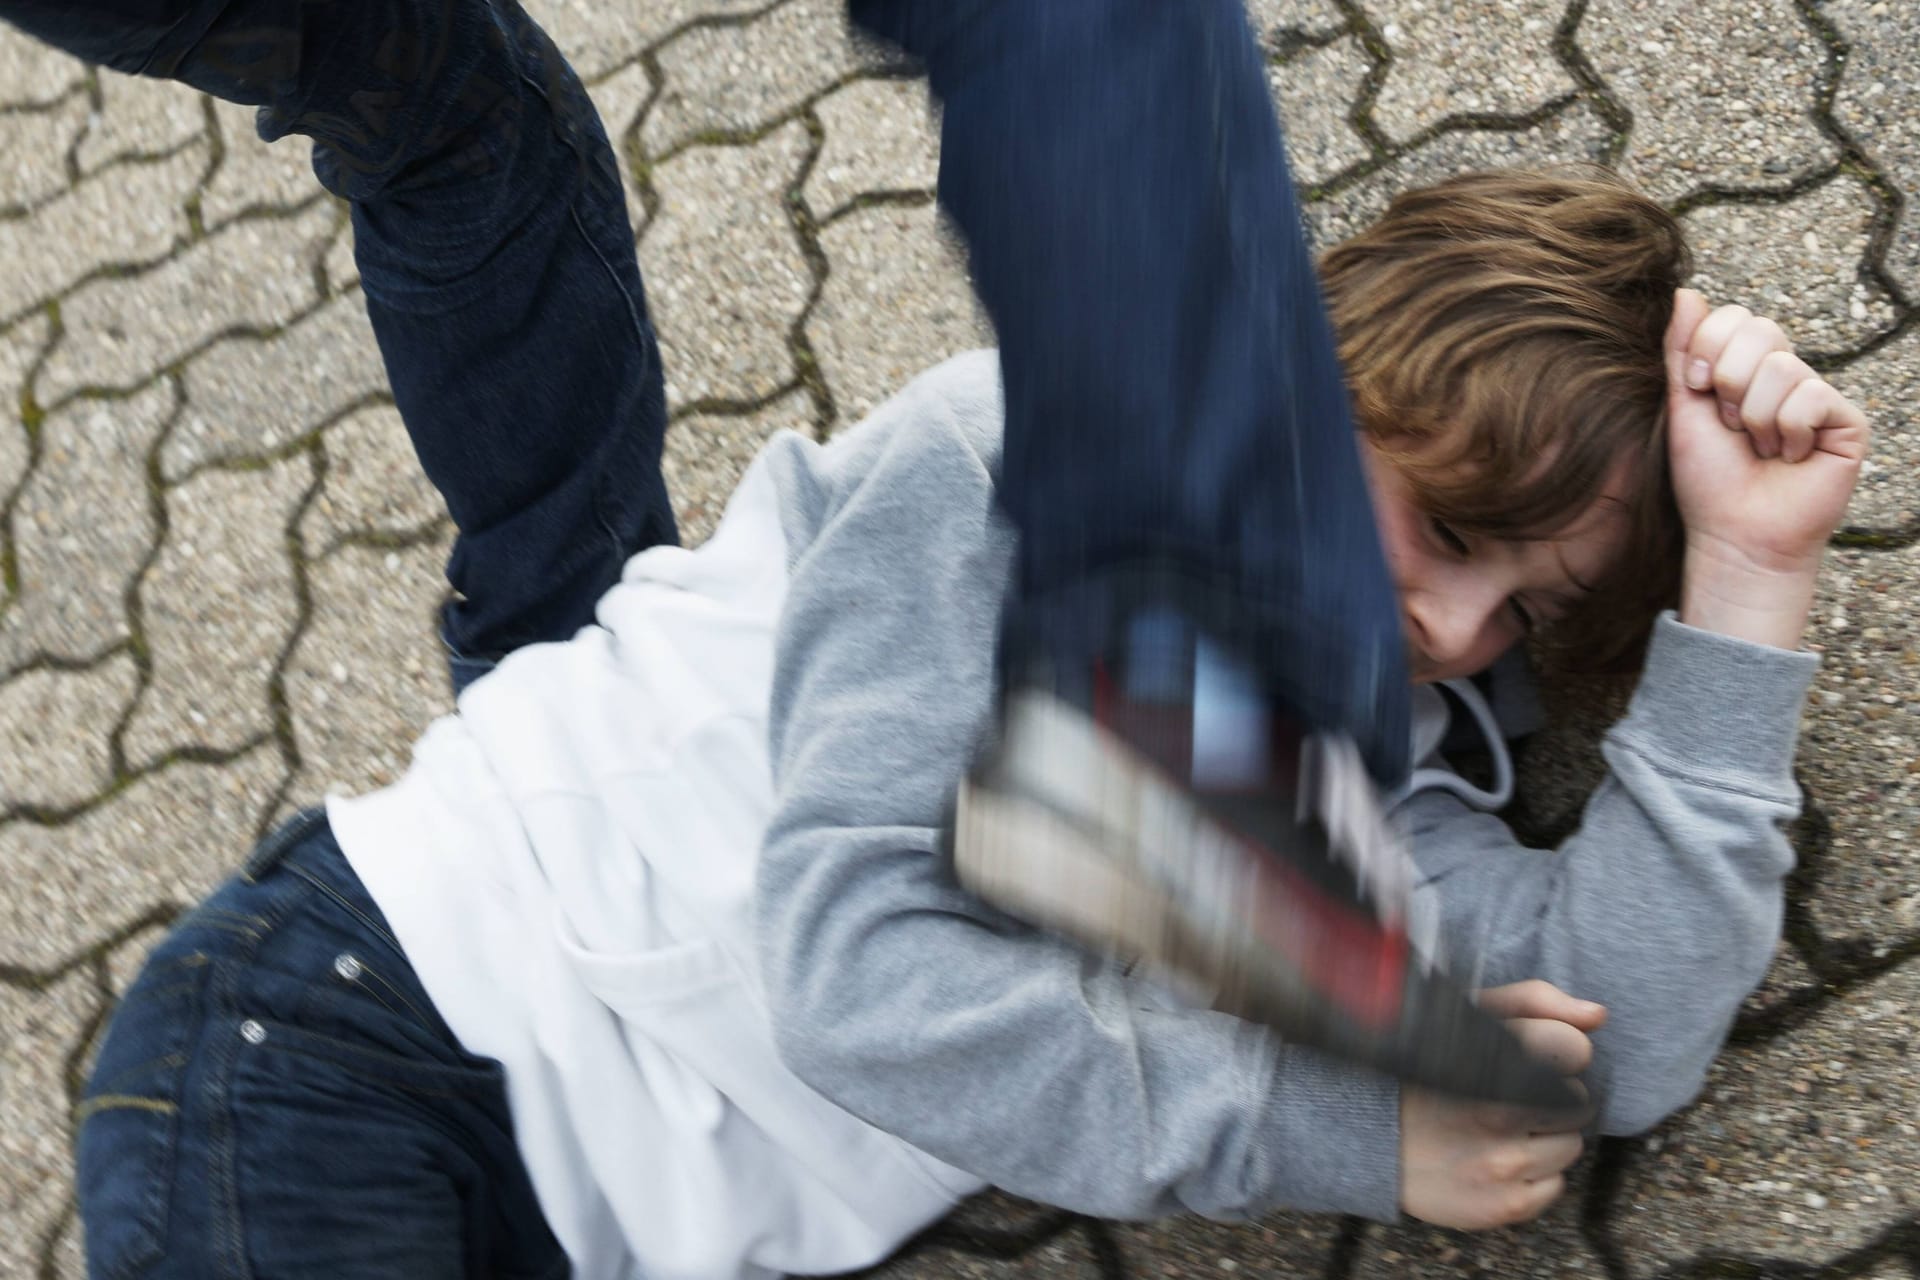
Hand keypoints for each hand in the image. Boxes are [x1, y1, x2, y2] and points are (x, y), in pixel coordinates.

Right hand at [1400, 980, 1603, 1230]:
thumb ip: (1535, 1002)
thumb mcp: (1468, 1016)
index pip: (1575, 1049)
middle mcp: (1499, 1112)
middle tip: (1505, 1100)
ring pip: (1570, 1147)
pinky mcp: (1505, 1206)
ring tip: (1497, 1133)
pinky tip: (1494, 1162)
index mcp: (1491, 1058)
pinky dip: (1532, 1178)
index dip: (1555, 1053)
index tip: (1526, 1060)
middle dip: (1550, 1100)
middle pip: (1578, 1102)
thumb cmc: (1425, 1073)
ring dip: (1542, 1140)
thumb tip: (1597, 1015)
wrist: (1366, 1139)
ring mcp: (1503, 1163)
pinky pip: (1555, 1187)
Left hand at [1664, 289, 1870, 647]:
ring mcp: (1817, 395)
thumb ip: (1682, 349)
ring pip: (1782, 367)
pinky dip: (1788, 432)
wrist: (1734, 532)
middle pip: (1759, 329)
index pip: (1732, 317)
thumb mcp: (1682, 406)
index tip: (1696, 390)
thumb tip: (1686, 290)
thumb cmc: (1707, 477)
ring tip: (1761, 448)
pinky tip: (1790, 458)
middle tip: (1731, 425)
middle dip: (1729, 382)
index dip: (1706, 349)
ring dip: (1756, 417)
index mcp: (1745, 367)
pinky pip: (1811, 396)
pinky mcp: (1846, 420)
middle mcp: (1784, 374)